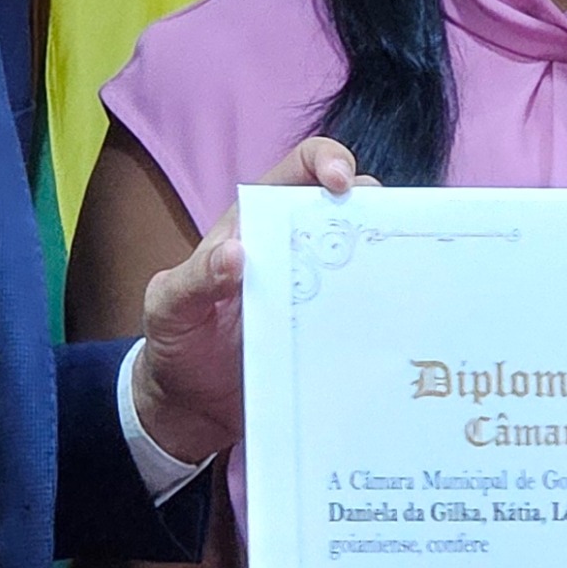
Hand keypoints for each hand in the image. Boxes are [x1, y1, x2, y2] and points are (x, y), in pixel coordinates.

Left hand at [126, 136, 367, 465]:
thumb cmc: (177, 341)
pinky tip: (392, 331)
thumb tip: (237, 252)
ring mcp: (321, 290)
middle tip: (381, 241)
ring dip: (387, 265)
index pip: (301, 169)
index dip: (327, 160)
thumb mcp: (170, 307)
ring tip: (396, 285)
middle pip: (352, 208)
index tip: (341, 181)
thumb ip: (195, 279)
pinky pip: (367, 313)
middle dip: (376, 211)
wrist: (190, 407)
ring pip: (369, 260)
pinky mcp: (333, 330)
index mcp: (258, 223)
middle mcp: (297, 249)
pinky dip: (384, 315)